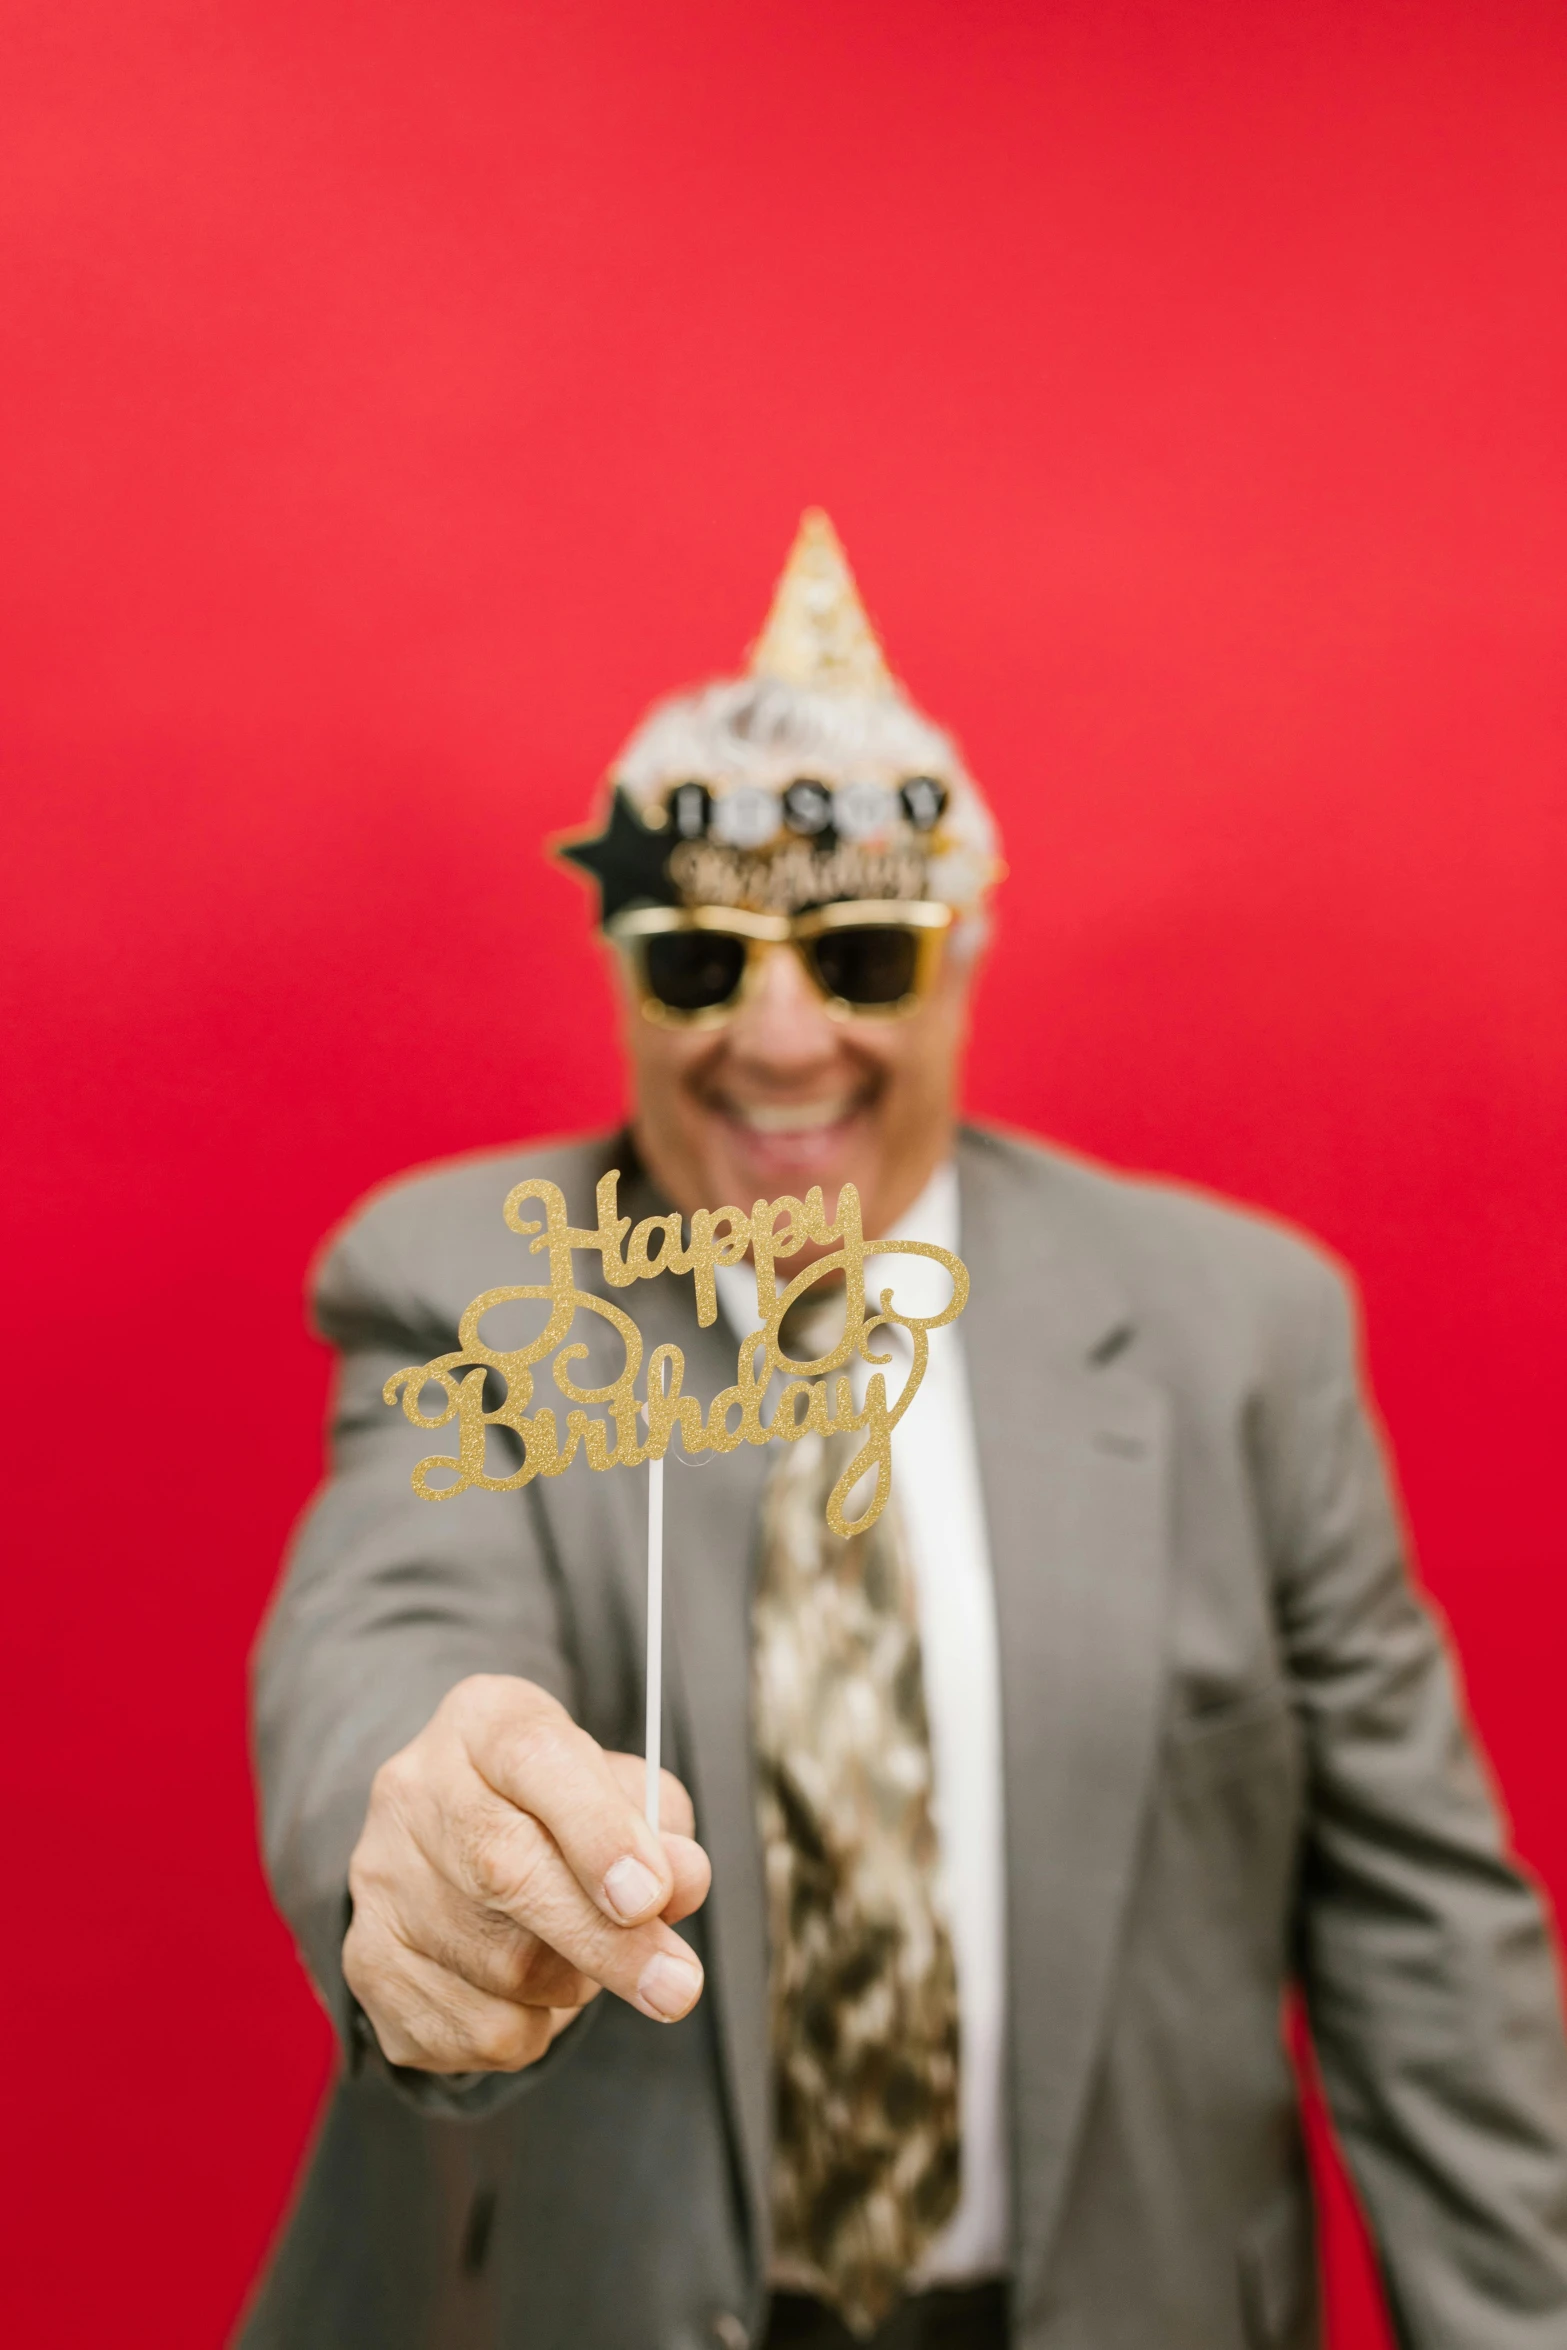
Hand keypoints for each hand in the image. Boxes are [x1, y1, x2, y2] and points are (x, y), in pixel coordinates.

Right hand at [343, 1674, 710, 2073]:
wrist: (455, 1848)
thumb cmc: (560, 1812)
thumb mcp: (621, 1790)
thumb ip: (659, 1826)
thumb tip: (682, 1881)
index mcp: (482, 1722)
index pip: (535, 1757)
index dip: (598, 1830)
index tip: (652, 1895)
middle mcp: (413, 1789)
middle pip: (505, 1868)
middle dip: (606, 1941)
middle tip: (678, 1987)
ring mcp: (381, 1878)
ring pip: (499, 1964)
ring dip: (575, 1983)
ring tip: (585, 1956)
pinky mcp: (368, 1963)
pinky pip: (473, 2030)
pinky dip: (531, 2028)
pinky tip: (531, 1989)